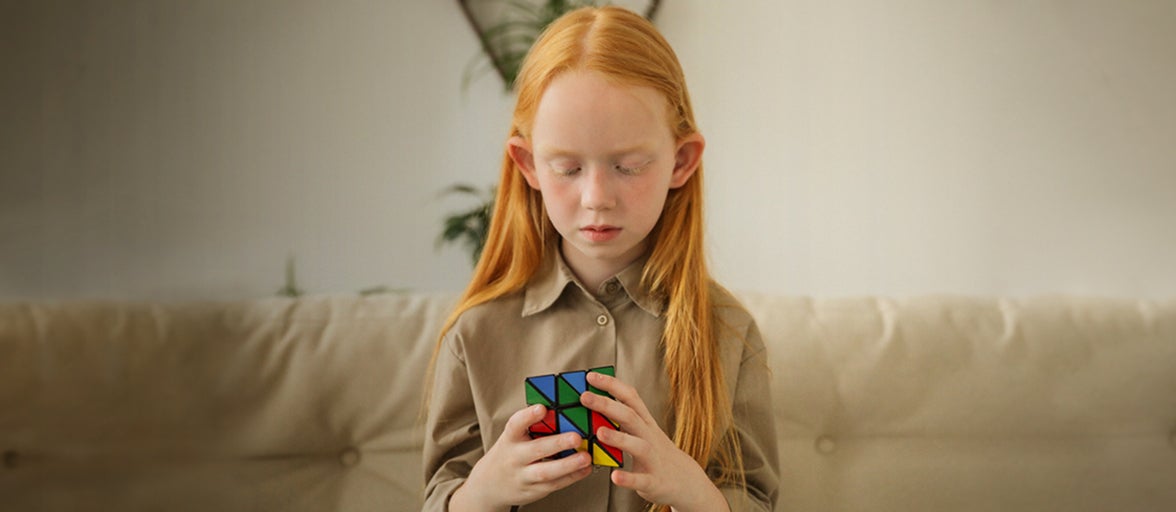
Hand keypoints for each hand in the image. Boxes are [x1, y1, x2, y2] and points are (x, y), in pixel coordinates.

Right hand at [451, 404, 592, 511]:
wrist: (489, 485)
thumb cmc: (509, 453)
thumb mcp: (514, 438)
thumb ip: (533, 426)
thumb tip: (563, 410)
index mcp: (510, 438)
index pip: (516, 425)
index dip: (528, 416)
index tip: (542, 408)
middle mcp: (515, 457)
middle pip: (536, 450)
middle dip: (557, 443)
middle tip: (576, 437)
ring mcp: (523, 476)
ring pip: (546, 472)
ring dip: (568, 465)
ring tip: (585, 457)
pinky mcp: (533, 490)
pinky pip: (554, 484)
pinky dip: (572, 477)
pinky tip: (585, 469)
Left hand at [580, 372, 729, 511]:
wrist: (687, 481)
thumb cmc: (657, 453)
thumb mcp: (643, 432)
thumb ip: (623, 419)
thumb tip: (595, 403)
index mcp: (645, 423)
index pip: (630, 397)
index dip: (611, 385)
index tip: (591, 376)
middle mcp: (649, 437)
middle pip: (630, 416)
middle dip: (607, 405)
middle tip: (585, 397)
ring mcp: (653, 459)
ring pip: (638, 445)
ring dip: (619, 438)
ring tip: (600, 433)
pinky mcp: (653, 481)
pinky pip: (641, 479)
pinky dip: (628, 478)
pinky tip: (615, 476)